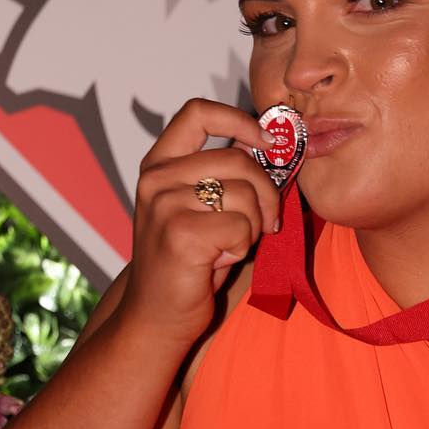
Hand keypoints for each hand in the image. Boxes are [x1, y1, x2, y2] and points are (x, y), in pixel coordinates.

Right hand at [116, 97, 280, 348]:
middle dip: (265, 193)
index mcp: (159, 164)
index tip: (267, 141)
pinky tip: (219, 261)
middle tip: (266, 223)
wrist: (156, 316)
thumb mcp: (199, 208)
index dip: (239, 119)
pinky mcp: (180, 234)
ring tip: (230, 246)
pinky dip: (241, 248)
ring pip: (244, 195)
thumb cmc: (187, 263)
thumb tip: (273, 147)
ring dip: (253, 226)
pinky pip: (241, 227)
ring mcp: (164, 205)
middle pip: (237, 159)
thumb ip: (223, 175)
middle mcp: (156, 179)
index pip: (198, 113)